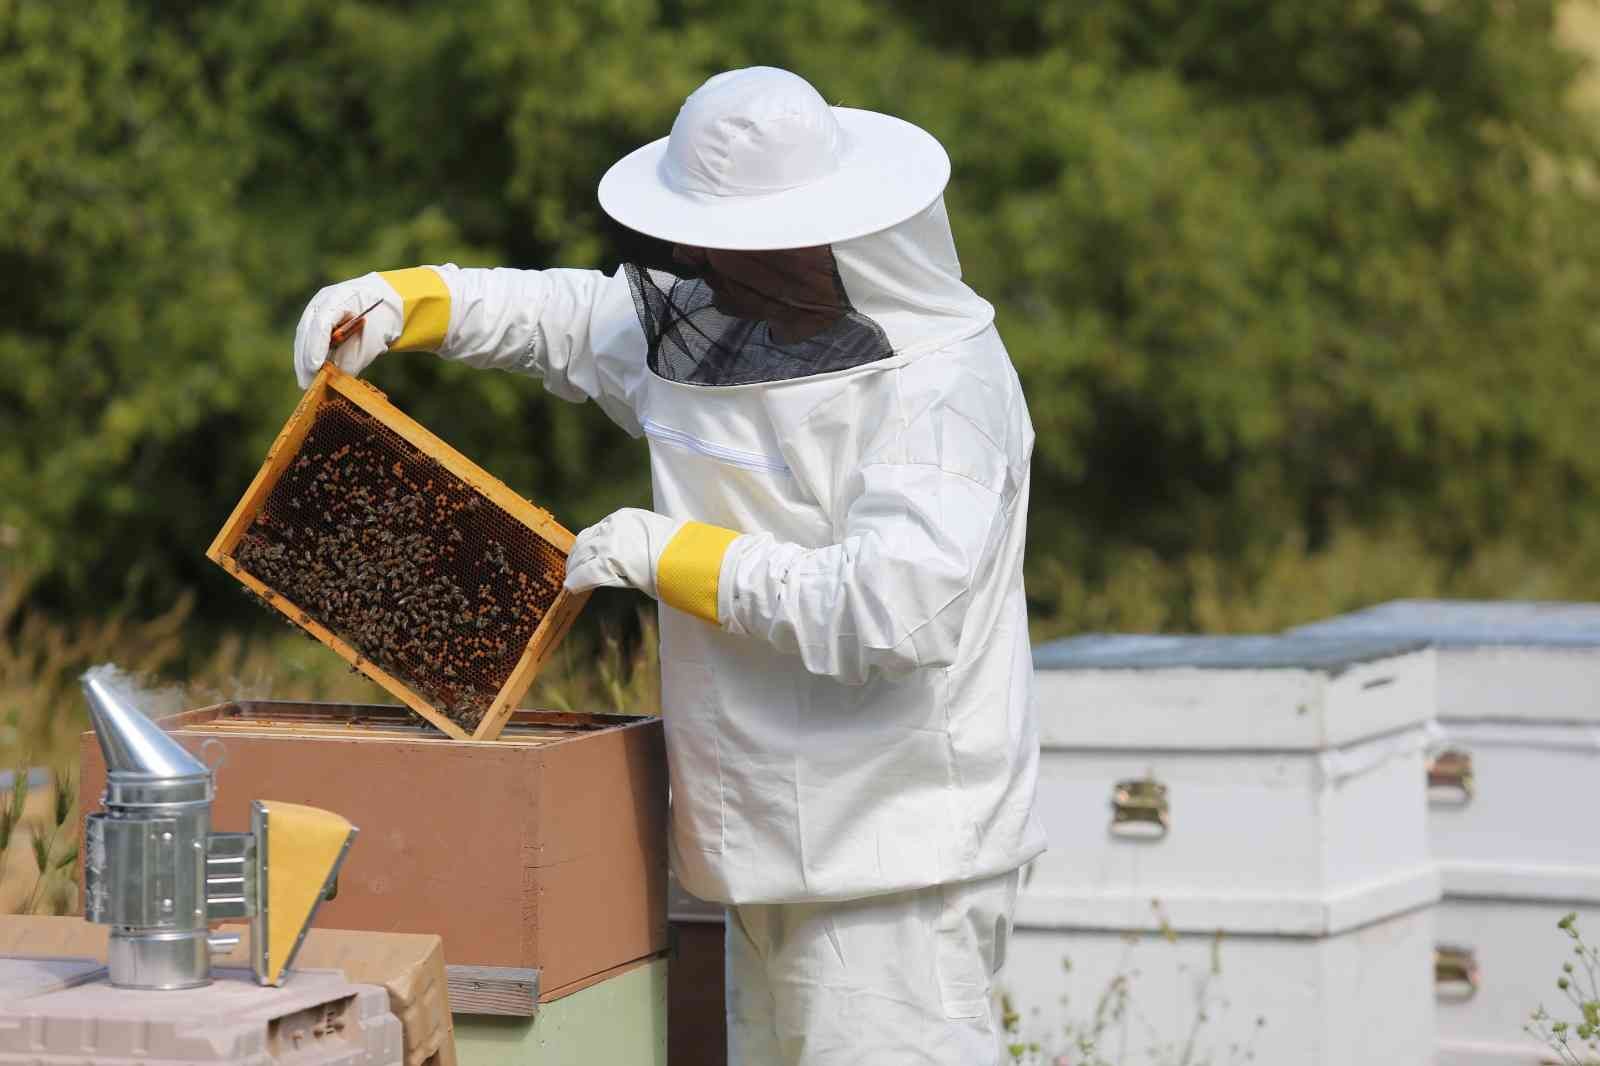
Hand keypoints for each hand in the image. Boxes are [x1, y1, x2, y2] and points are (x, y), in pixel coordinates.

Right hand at [292, 273, 404, 388]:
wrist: (382, 302)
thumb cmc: (379, 320)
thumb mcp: (374, 340)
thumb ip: (354, 358)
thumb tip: (335, 378)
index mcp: (340, 297)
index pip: (322, 322)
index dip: (317, 345)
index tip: (315, 366)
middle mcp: (322, 301)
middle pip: (307, 330)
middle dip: (306, 358)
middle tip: (307, 383)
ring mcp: (315, 309)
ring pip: (303, 336)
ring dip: (303, 360)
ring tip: (306, 383)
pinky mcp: (312, 320)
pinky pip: (306, 340)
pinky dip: (307, 357)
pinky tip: (307, 374)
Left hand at [563, 508, 684, 597]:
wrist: (683, 557)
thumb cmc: (675, 550)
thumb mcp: (651, 536)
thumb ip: (634, 541)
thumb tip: (629, 555)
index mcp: (623, 517)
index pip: (597, 530)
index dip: (588, 545)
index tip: (586, 554)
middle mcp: (612, 526)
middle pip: (585, 541)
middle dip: (577, 556)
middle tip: (573, 569)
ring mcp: (608, 543)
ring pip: (581, 556)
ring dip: (575, 568)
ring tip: (571, 579)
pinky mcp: (607, 561)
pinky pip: (585, 572)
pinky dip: (577, 580)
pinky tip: (572, 587)